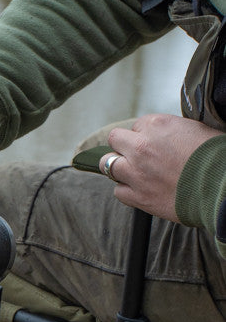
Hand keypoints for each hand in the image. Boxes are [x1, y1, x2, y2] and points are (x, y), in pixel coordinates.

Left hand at [98, 113, 220, 220]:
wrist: (220, 186)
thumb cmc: (214, 156)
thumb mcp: (194, 130)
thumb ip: (170, 131)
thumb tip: (161, 136)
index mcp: (157, 125)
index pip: (137, 125)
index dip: (145, 135)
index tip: (154, 143)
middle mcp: (141, 146)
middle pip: (114, 140)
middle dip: (123, 146)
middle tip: (135, 155)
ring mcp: (136, 172)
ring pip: (108, 165)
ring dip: (118, 167)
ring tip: (131, 172)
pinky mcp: (138, 196)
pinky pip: (118, 191)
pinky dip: (126, 190)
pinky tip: (138, 190)